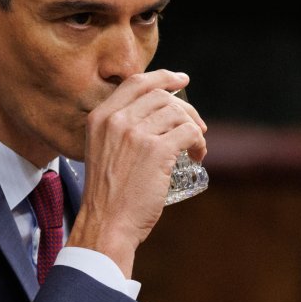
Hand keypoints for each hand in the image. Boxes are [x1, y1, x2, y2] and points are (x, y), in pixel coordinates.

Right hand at [66, 70, 206, 276]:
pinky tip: (198, 156)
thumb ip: (119, 131)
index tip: (181, 80)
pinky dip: (200, 143)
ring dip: (195, 128)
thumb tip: (155, 116)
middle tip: (197, 127)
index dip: (162, 77)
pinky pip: (190, 133)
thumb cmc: (108, 196)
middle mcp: (116, 120)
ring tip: (196, 147)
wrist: (106, 224)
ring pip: (178, 114)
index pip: (136, 83)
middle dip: (185, 109)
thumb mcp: (102, 151)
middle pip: (162, 96)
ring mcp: (136, 134)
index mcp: (100, 117)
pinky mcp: (157, 151)